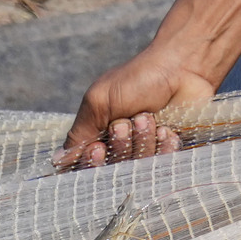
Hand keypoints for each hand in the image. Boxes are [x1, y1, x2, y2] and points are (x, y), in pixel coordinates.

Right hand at [62, 41, 222, 167]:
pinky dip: (163, 148)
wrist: (182, 67)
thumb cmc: (137, 79)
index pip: (87, 168)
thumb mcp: (99, 101)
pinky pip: (163, 167)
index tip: (98, 148)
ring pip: (138, 168)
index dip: (92, 164)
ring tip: (148, 116)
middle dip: (120, 146)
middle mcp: (121, 148)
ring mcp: (146, 152)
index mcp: (99, 135)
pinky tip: (166, 129)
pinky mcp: (170, 154)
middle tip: (126, 122)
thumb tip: (58, 162)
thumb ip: (79, 134)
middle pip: (113, 171)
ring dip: (142, 141)